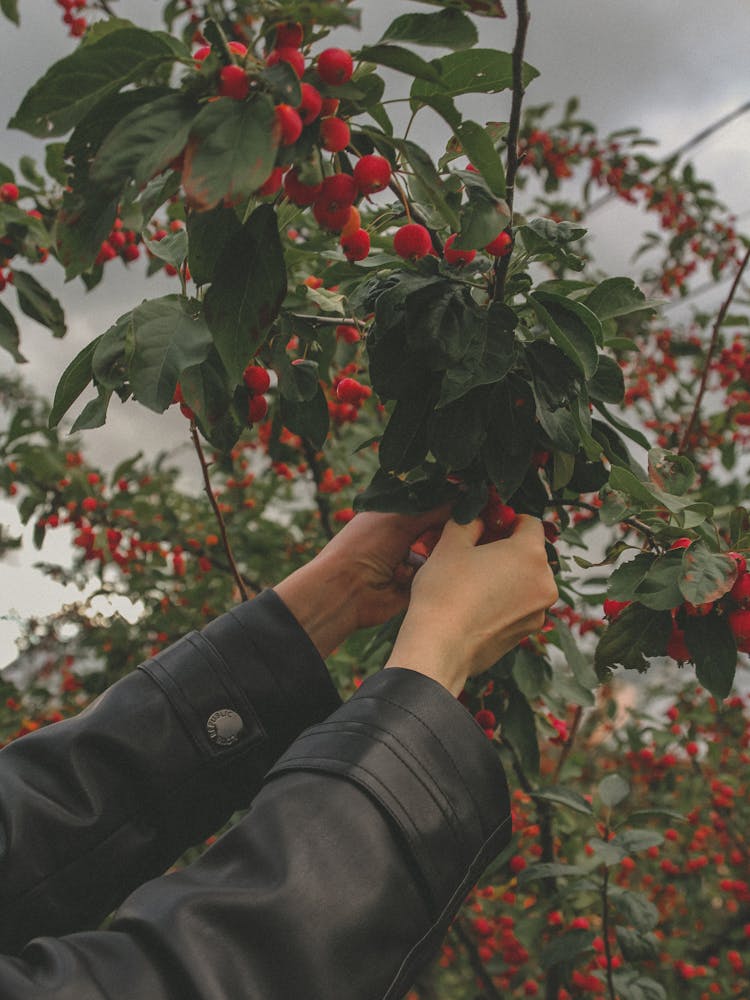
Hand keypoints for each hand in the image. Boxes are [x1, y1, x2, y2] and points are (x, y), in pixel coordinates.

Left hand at [273, 508, 450, 656]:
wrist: (345, 591)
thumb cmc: (365, 546)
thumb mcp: (400, 521)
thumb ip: (433, 510)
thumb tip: (464, 496)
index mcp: (392, 515)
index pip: (427, 504)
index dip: (447, 503)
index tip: (468, 500)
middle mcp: (401, 536)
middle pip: (437, 528)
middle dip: (446, 529)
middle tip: (466, 526)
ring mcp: (409, 561)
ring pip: (439, 553)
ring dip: (437, 553)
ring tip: (423, 554)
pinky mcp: (414, 585)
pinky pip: (434, 575)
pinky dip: (428, 574)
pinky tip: (410, 574)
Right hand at [385, 515, 557, 694]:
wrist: (439, 647)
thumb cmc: (444, 591)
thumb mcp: (450, 544)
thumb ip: (469, 522)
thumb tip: (478, 519)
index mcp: (530, 554)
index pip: (531, 523)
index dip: (509, 520)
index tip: (489, 527)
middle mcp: (544, 582)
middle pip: (531, 554)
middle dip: (508, 550)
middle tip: (477, 553)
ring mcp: (539, 611)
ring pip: (526, 581)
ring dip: (508, 576)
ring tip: (475, 583)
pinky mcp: (527, 632)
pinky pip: (521, 606)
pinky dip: (506, 600)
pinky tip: (478, 605)